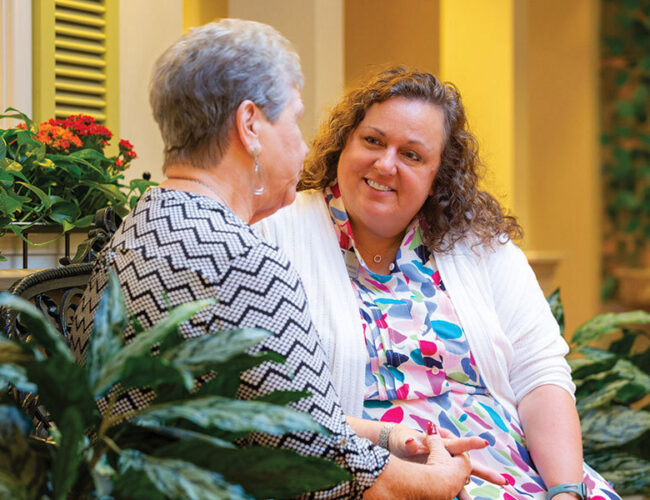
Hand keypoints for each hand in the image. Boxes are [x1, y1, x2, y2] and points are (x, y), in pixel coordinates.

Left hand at [388, 424, 506, 486]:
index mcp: (440, 444)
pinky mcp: (438, 474)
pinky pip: (451, 485)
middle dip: (486, 473)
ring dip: (469, 488)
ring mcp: (443, 465)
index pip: (458, 443)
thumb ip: (410, 444)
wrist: (397, 445)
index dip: (471, 443)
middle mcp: (445, 455)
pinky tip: (463, 499)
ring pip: (462, 478)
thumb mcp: (403, 442)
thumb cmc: (401, 440)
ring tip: (484, 497)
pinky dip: (458, 492)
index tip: (484, 443)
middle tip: (502, 481)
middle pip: (469, 465)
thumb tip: (410, 442)